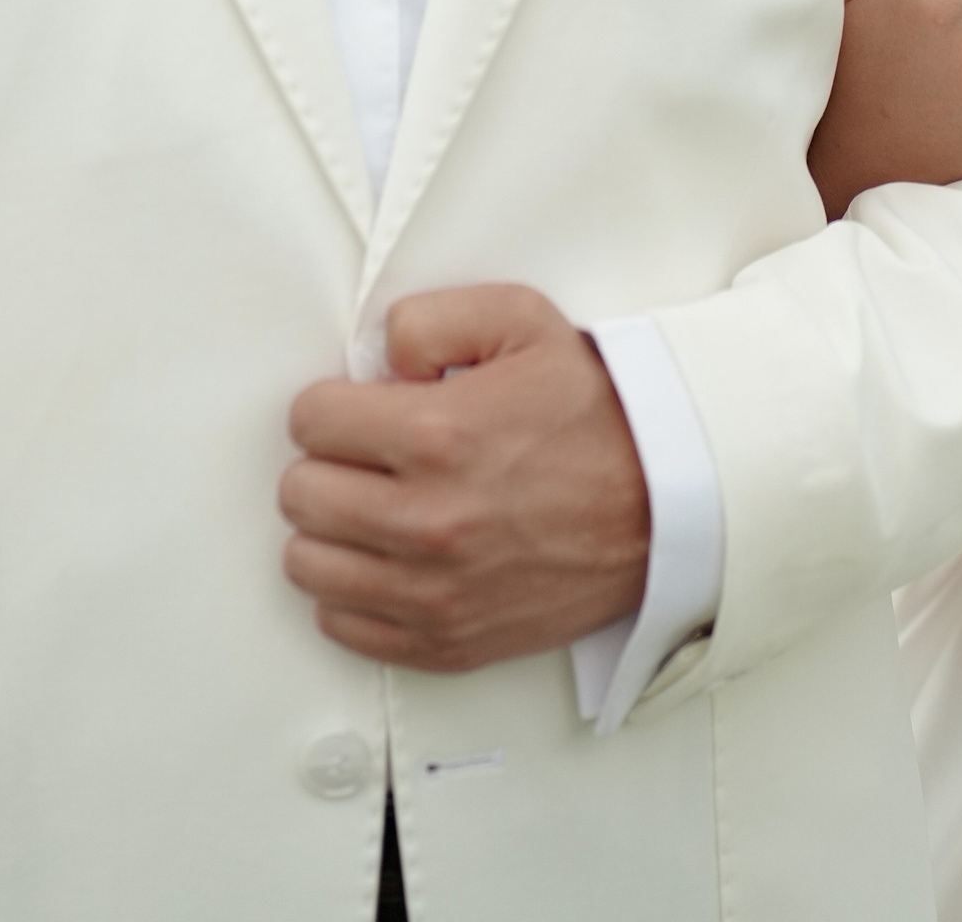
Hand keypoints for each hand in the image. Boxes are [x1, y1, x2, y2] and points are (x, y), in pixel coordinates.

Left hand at [281, 285, 650, 671]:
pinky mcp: (445, 642)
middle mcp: (427, 521)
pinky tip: (389, 557)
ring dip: (332, 529)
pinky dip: (354, 590)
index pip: (309, 421)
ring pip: (307, 564)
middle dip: (328, 462)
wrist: (662, 503)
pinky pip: (343, 624)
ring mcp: (433, 592)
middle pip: (300, 494)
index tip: (360, 409)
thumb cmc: (592, 412)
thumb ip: (431, 318)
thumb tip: (375, 357)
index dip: (333, 404)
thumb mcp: (521, 320)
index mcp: (437, 435)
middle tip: (369, 455)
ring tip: (375, 505)